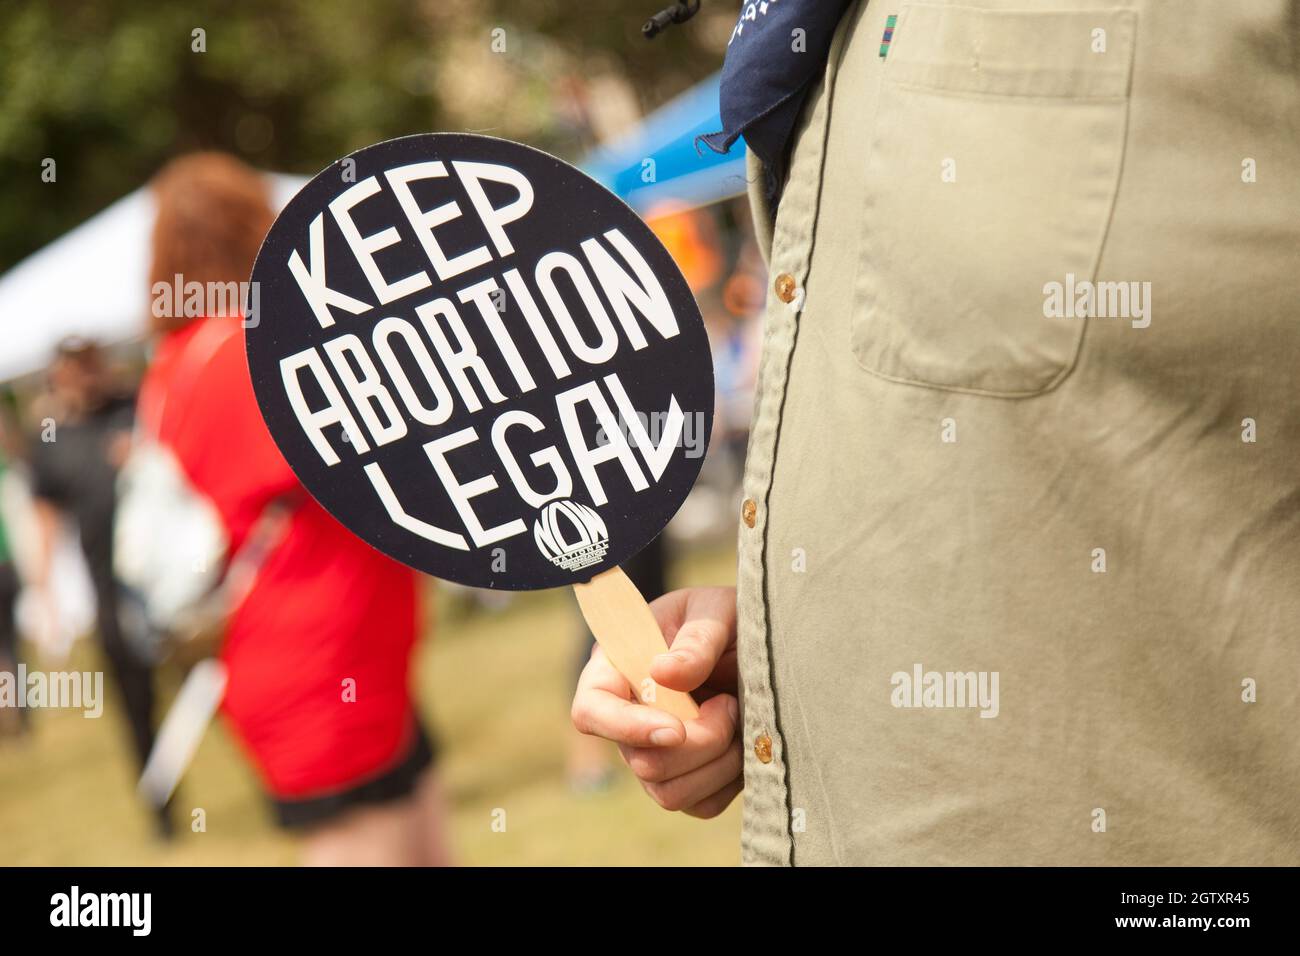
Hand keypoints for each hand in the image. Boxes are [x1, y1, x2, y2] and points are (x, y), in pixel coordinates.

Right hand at [571, 586, 740, 817]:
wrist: (761, 646)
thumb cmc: (727, 618)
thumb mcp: (716, 611)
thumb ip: (695, 640)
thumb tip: (661, 674)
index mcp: (619, 669)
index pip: (591, 711)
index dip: (625, 728)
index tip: (676, 728)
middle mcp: (629, 719)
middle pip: (641, 763)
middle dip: (698, 741)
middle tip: (729, 703)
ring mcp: (656, 754)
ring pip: (669, 793)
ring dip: (718, 761)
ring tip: (737, 716)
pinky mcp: (688, 780)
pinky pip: (702, 804)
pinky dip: (731, 778)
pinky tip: (744, 741)